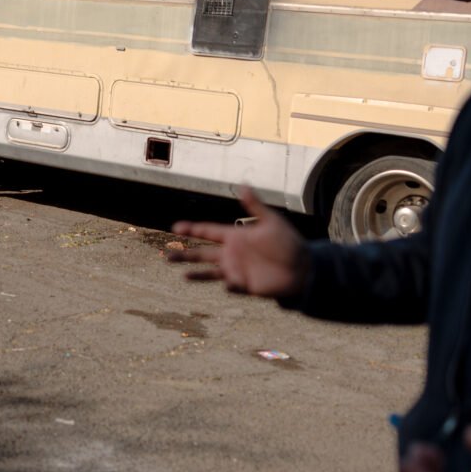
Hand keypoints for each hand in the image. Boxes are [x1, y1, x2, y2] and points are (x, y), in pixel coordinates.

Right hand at [168, 187, 309, 297]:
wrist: (304, 267)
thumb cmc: (288, 242)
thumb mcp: (271, 221)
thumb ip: (255, 205)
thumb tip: (242, 184)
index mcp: (235, 236)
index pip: (208, 232)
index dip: (192, 229)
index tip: (176, 227)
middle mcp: (232, 254)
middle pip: (202, 254)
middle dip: (185, 254)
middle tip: (166, 255)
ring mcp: (237, 271)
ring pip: (210, 273)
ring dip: (196, 274)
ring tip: (181, 276)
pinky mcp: (247, 286)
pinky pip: (234, 287)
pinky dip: (231, 286)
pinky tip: (228, 284)